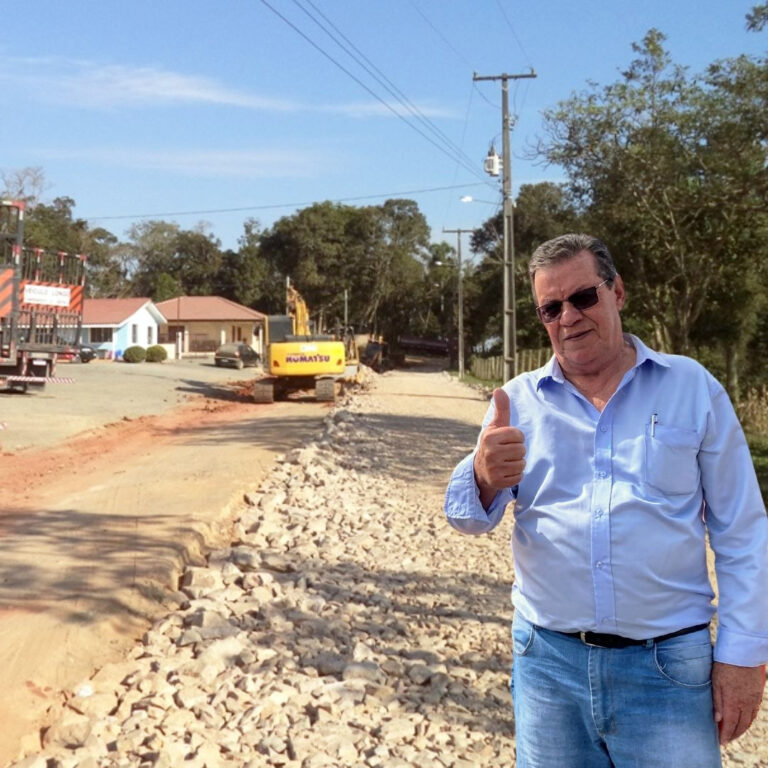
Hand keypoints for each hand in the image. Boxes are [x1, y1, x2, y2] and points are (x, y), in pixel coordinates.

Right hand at [473, 388, 525, 507]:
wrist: (480, 470)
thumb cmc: (493, 443)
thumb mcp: (495, 426)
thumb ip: (501, 408)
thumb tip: (499, 389)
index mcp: (489, 437)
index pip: (518, 435)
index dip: (516, 437)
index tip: (507, 440)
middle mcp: (490, 452)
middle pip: (521, 449)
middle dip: (518, 451)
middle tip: (507, 452)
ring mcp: (493, 469)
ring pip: (521, 464)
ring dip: (517, 463)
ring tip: (506, 462)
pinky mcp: (498, 482)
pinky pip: (519, 477)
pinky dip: (515, 475)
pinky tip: (506, 472)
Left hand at [712, 661, 765, 743]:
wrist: (743, 652)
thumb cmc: (724, 664)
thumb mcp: (715, 681)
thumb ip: (717, 701)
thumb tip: (717, 719)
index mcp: (733, 701)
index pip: (730, 724)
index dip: (726, 734)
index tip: (720, 742)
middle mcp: (746, 703)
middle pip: (741, 725)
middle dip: (733, 734)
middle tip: (725, 739)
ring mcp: (753, 699)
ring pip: (749, 720)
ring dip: (742, 729)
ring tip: (733, 733)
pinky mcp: (757, 694)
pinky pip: (754, 712)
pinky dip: (749, 720)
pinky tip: (745, 721)